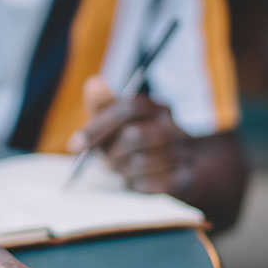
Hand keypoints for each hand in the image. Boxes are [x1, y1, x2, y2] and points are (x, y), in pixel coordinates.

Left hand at [69, 77, 191, 194]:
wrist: (190, 167)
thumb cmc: (144, 143)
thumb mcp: (123, 122)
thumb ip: (105, 105)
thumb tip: (93, 84)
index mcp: (158, 110)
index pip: (129, 107)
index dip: (99, 125)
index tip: (77, 144)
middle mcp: (174, 128)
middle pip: (135, 135)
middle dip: (110, 150)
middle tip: (100, 159)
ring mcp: (183, 154)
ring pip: (140, 161)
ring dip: (120, 168)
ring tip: (117, 169)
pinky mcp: (183, 179)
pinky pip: (147, 183)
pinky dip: (133, 184)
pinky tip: (133, 180)